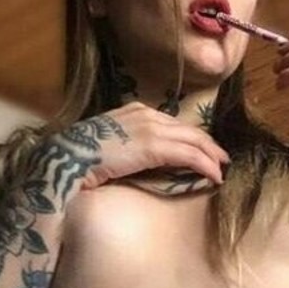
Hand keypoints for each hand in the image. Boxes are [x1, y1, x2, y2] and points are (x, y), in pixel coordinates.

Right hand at [51, 102, 231, 189]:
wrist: (66, 157)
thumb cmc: (79, 155)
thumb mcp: (108, 143)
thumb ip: (128, 143)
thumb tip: (141, 157)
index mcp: (135, 110)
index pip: (172, 124)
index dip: (191, 137)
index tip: (203, 149)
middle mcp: (147, 114)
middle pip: (188, 129)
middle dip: (208, 145)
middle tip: (222, 159)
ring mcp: (151, 128)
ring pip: (194, 140)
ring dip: (211, 156)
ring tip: (221, 169)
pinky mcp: (153, 146)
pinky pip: (188, 155)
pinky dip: (205, 165)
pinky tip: (215, 176)